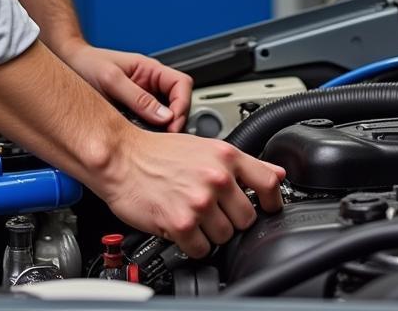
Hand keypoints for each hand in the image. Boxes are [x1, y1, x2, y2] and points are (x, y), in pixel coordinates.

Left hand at [55, 40, 191, 131]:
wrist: (68, 64)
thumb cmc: (87, 63)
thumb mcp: (111, 80)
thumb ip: (138, 97)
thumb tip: (164, 117)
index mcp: (150, 69)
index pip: (182, 84)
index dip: (182, 105)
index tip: (172, 124)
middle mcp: (150, 84)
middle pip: (178, 103)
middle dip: (175, 122)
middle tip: (163, 140)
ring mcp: (143, 99)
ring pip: (165, 117)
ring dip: (161, 130)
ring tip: (149, 142)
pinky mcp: (133, 112)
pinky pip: (149, 124)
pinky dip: (148, 134)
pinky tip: (138, 141)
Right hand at [94, 129, 284, 258]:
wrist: (121, 158)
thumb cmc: (158, 152)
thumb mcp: (205, 147)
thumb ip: (243, 162)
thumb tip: (276, 172)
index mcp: (225, 155)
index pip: (268, 183)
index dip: (271, 201)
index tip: (267, 208)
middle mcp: (215, 177)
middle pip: (247, 218)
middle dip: (231, 219)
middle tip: (211, 210)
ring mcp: (199, 201)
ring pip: (225, 237)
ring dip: (210, 233)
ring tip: (192, 215)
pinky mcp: (182, 223)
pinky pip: (202, 250)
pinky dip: (192, 244)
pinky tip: (181, 226)